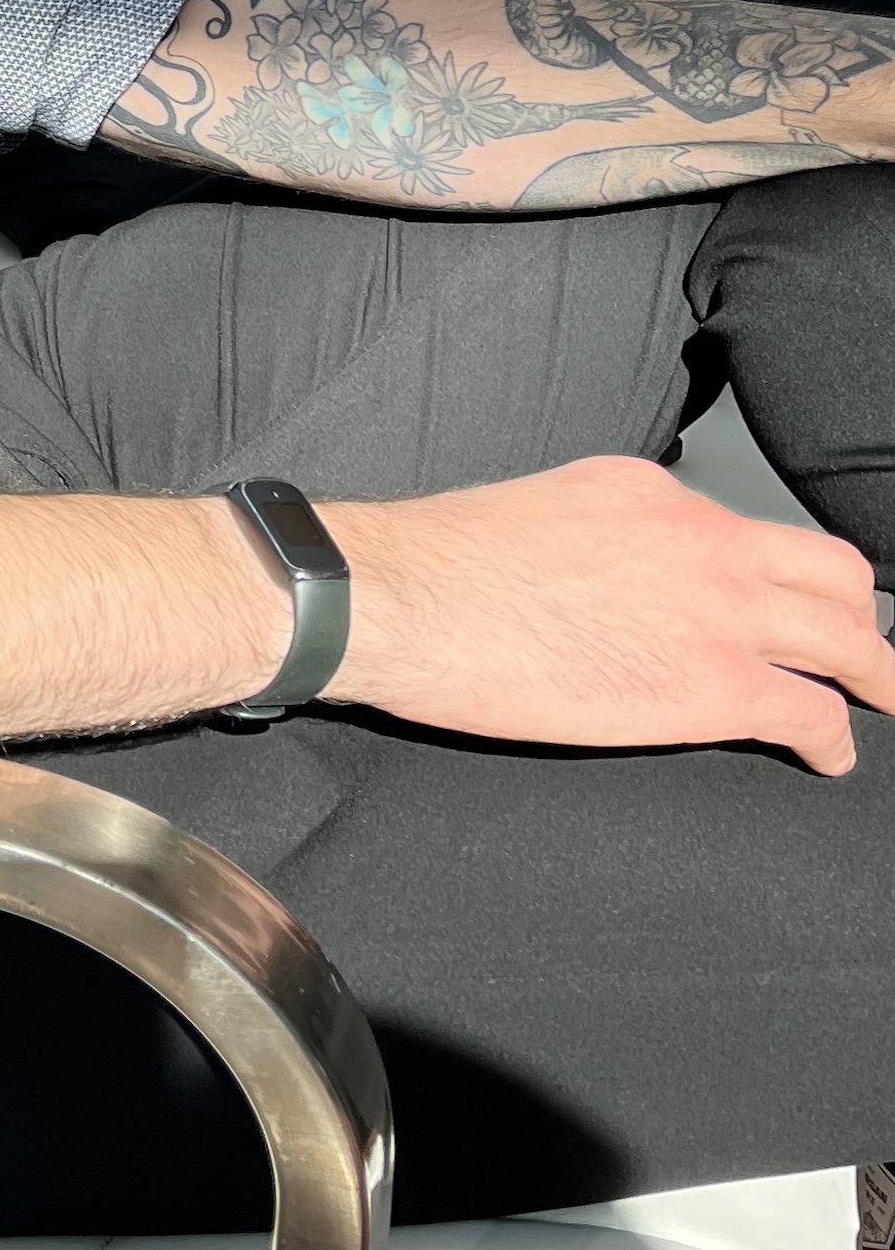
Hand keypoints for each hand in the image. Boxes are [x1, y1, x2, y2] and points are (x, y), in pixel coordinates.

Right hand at [327, 457, 894, 772]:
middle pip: (828, 575)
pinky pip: (811, 713)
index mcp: (651, 492)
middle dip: (855, 618)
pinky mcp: (712, 684)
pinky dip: (833, 740)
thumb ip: (599, 537)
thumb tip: (608, 579)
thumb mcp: (539, 512)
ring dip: (871, 676)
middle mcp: (701, 537)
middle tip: (866, 654)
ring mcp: (716, 609)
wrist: (401, 597)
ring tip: (878, 702)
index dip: (778, 576)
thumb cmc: (439, 566)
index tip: (782, 602)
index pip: (748, 531)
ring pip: (845, 641)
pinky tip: (828, 756)